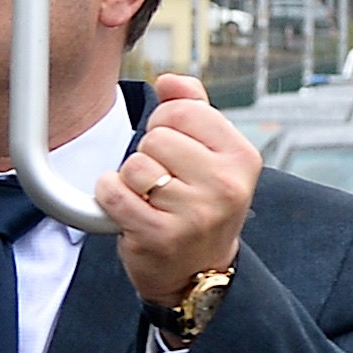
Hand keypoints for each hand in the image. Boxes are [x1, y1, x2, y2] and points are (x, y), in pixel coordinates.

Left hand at [105, 72, 257, 307]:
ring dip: (131, 179)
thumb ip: (193, 108)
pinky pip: (113, 193)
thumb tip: (169, 80)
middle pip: (156, 136)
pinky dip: (110, 195)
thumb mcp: (212, 155)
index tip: (173, 149)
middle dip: (149, 154)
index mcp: (242, 157)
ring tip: (151, 198)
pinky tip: (128, 208)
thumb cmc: (200, 205)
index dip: (165, 123)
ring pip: (134, 165)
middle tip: (164, 181)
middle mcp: (225, 185)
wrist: (198, 272)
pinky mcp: (160, 237)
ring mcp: (195, 214)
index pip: (183, 110)